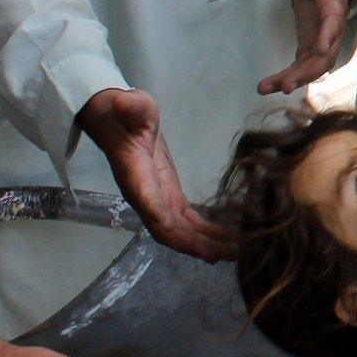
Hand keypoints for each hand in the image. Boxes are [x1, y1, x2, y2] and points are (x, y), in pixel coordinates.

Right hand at [79, 89, 236, 261]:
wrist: (119, 120)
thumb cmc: (126, 112)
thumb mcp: (132, 104)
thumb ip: (131, 106)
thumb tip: (123, 100)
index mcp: (135, 177)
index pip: (148, 204)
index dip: (165, 223)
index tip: (186, 238)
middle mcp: (145, 196)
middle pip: (168, 229)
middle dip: (194, 245)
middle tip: (225, 255)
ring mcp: (158, 199)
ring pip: (180, 231)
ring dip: (206, 244)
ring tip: (237, 253)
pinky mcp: (170, 197)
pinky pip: (188, 222)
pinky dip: (206, 233)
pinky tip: (228, 242)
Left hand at [258, 0, 349, 95]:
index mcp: (332, 3)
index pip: (333, 21)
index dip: (328, 36)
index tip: (320, 50)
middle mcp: (332, 26)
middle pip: (326, 54)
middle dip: (307, 71)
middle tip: (287, 85)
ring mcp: (322, 38)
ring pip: (314, 66)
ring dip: (294, 79)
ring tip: (266, 88)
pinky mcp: (311, 44)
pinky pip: (303, 65)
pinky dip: (287, 77)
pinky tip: (267, 86)